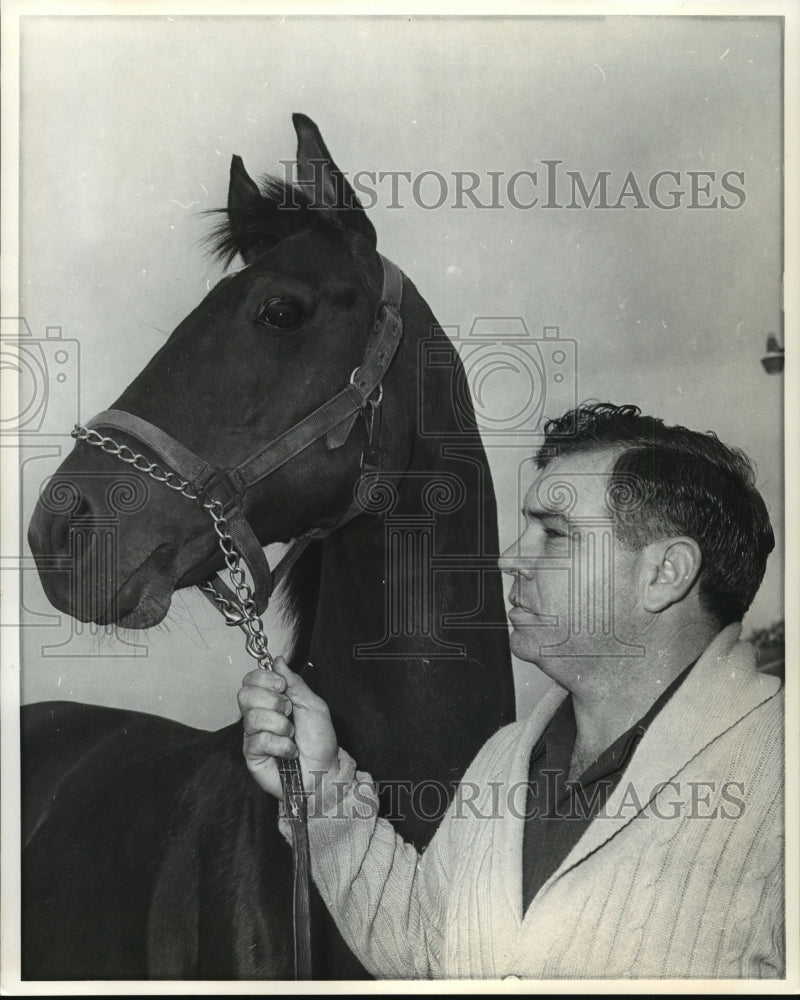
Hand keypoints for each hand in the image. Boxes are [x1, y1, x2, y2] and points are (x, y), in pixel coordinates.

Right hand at [237, 656, 338, 800]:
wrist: (324, 772)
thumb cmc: (320, 741)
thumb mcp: (313, 705)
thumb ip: (294, 683)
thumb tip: (277, 660)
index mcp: (272, 700)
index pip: (251, 679)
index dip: (264, 678)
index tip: (282, 687)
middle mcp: (259, 715)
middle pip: (245, 694)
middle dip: (272, 701)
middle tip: (289, 712)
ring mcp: (254, 735)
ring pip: (253, 717)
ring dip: (280, 725)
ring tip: (292, 734)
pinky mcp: (252, 755)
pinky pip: (258, 740)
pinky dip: (281, 745)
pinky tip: (290, 751)